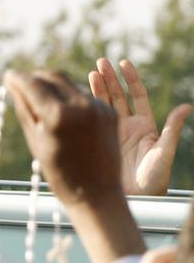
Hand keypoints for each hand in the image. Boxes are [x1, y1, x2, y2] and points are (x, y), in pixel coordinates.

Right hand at [5, 69, 121, 207]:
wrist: (97, 194)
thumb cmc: (60, 174)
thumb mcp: (36, 142)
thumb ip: (25, 110)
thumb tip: (14, 86)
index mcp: (59, 116)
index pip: (34, 86)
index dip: (19, 78)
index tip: (8, 75)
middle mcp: (81, 106)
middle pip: (55, 77)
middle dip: (37, 76)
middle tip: (21, 80)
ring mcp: (98, 108)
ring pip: (70, 85)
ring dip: (53, 85)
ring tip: (38, 94)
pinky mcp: (109, 113)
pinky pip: (84, 97)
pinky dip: (69, 97)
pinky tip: (58, 107)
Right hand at [88, 58, 192, 195]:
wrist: (132, 200)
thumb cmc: (153, 181)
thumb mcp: (164, 154)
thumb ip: (172, 130)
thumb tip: (187, 106)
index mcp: (145, 126)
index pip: (136, 96)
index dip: (130, 79)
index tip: (123, 63)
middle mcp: (127, 127)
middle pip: (118, 96)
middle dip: (110, 78)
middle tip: (101, 62)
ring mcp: (110, 134)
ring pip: (102, 106)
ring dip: (97, 89)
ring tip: (90, 73)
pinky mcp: (97, 142)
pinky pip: (91, 122)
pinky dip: (86, 108)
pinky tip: (79, 96)